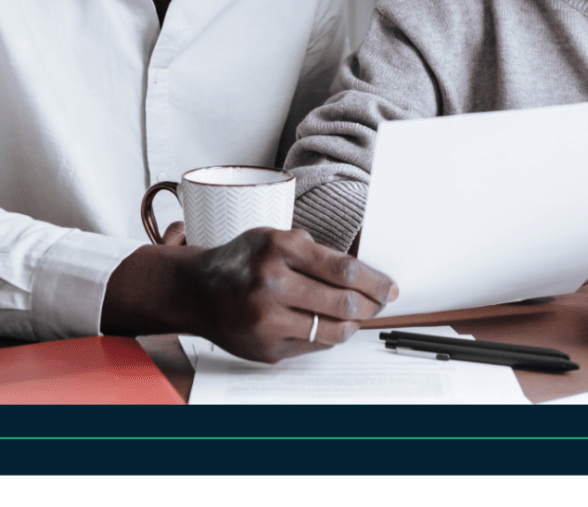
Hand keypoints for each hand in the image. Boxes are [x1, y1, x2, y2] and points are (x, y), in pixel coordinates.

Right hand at [101, 227, 397, 363]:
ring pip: (332, 329)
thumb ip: (315, 252)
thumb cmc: (243, 260)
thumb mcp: (275, 237)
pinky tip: (333, 326)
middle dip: (372, 304)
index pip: (344, 268)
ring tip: (360, 315)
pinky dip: (330, 336)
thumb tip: (364, 273)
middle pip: (342, 301)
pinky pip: (313, 345)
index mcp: (279, 248)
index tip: (390, 287)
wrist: (197, 291)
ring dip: (354, 323)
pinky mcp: (266, 348)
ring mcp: (267, 320)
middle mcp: (271, 284)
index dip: (375, 280)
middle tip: (382, 302)